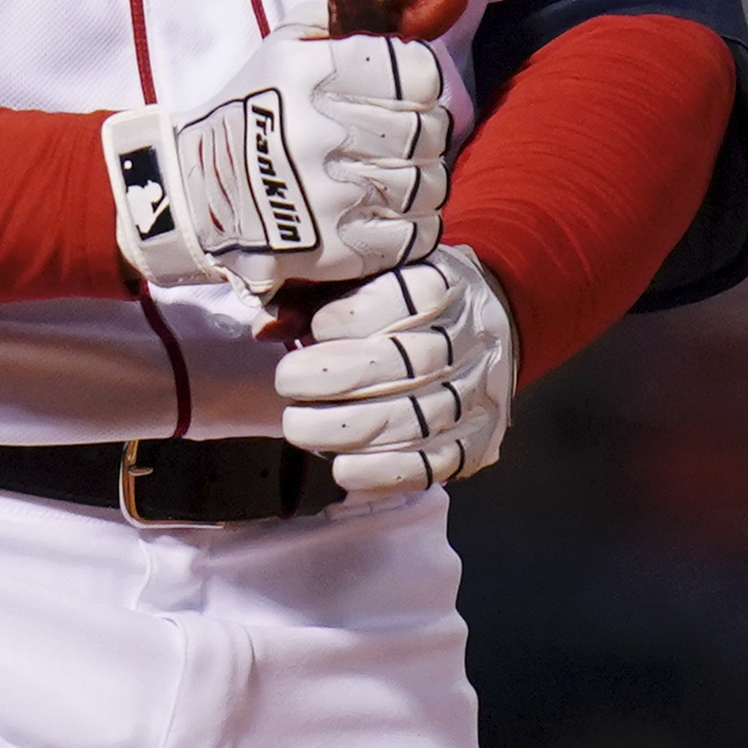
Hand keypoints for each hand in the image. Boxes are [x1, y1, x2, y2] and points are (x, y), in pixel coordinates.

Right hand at [103, 28, 449, 294]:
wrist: (199, 191)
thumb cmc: (260, 105)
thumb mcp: (300, 41)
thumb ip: (380, 15)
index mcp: (308, 72)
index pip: (419, 74)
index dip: (421, 80)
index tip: (402, 89)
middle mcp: (317, 132)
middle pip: (430, 130)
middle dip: (424, 129)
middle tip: (396, 133)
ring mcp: (326, 196)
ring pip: (430, 184)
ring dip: (422, 176)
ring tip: (389, 170)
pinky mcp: (334, 249)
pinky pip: (417, 234)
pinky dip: (413, 221)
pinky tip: (383, 207)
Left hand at [274, 245, 515, 493]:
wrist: (480, 328)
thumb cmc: (401, 300)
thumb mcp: (362, 276)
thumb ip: (315, 292)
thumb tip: (268, 329)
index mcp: (444, 284)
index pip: (412, 296)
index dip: (358, 315)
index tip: (317, 326)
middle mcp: (469, 339)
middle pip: (410, 362)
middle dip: (338, 376)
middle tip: (289, 380)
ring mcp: (476, 394)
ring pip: (416, 418)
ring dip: (348, 431)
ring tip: (299, 427)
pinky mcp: (475, 441)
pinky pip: (432, 465)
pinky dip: (383, 471)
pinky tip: (343, 468)